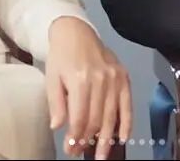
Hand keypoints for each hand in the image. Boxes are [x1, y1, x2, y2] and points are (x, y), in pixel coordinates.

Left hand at [45, 17, 131, 158]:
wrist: (75, 31)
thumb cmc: (61, 55)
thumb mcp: (51, 78)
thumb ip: (56, 103)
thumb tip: (58, 127)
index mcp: (80, 80)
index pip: (79, 118)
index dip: (75, 138)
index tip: (70, 150)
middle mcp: (100, 80)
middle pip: (96, 120)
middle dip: (88, 141)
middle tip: (80, 152)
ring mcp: (114, 78)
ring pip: (111, 116)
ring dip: (106, 140)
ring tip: (101, 155)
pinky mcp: (123, 76)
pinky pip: (127, 104)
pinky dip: (126, 123)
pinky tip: (122, 138)